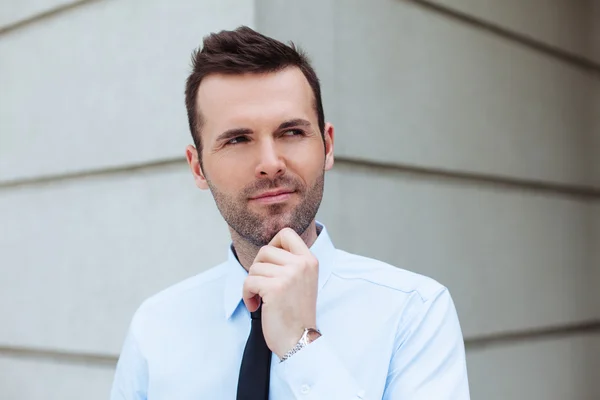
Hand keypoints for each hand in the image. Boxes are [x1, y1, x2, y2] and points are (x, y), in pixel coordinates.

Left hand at [242, 228, 318, 358]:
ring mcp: (289, 275)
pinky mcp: (274, 288)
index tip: (270, 263)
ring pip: (255, 268)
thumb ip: (291, 262)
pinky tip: (255, 305)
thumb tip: (268, 248)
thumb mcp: (302, 280)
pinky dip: (246, 295)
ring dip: (252, 284)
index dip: (272, 244)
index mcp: (310, 260)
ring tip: (260, 298)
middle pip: (265, 250)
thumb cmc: (296, 313)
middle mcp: (302, 264)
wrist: (299, 340)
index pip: (287, 233)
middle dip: (257, 268)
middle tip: (261, 284)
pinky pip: (248, 282)